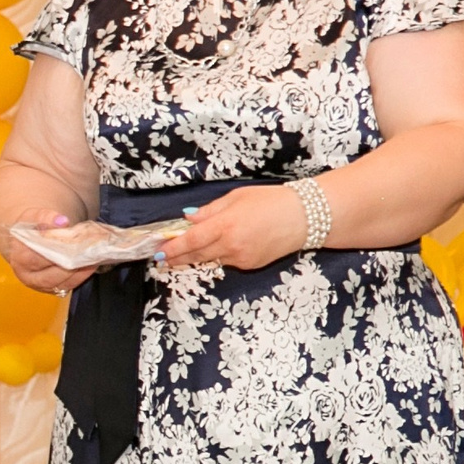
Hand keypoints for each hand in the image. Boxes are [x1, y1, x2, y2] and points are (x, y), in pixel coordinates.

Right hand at [0, 214, 97, 295]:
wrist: (28, 241)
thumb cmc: (31, 228)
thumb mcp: (34, 216)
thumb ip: (46, 217)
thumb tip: (62, 222)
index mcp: (19, 256)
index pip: (37, 257)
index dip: (56, 249)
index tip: (73, 240)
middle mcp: (26, 275)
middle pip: (52, 273)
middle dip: (73, 261)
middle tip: (91, 249)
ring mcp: (38, 285)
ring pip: (63, 282)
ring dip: (81, 269)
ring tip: (94, 255)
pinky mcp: (50, 289)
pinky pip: (69, 286)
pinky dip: (82, 275)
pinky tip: (91, 263)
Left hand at [157, 186, 307, 270]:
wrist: (305, 217)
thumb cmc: (271, 201)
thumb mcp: (237, 197)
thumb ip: (210, 211)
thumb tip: (189, 218)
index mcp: (225, 225)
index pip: (190, 241)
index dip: (172, 248)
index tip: (158, 252)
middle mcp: (231, 245)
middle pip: (196, 256)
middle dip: (177, 258)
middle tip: (162, 258)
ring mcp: (241, 258)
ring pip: (211, 259)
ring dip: (197, 256)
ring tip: (184, 252)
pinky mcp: (250, 265)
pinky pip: (227, 261)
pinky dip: (220, 255)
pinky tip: (223, 246)